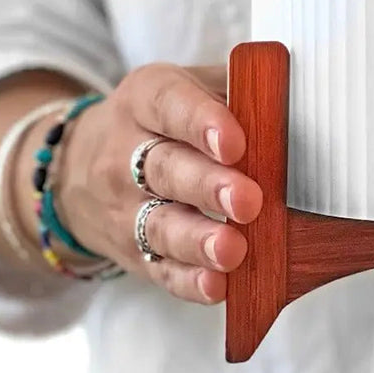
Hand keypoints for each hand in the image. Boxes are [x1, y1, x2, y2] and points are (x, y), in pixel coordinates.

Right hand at [40, 64, 261, 303]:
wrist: (79, 165)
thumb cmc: (163, 119)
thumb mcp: (187, 87)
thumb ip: (234, 90)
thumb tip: (294, 104)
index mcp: (145, 98)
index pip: (170, 105)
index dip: (202, 123)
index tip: (234, 142)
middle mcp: (126, 152)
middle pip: (166, 170)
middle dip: (208, 186)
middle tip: (248, 200)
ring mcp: (124, 207)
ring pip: (160, 224)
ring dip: (199, 241)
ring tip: (233, 250)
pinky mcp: (132, 252)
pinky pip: (160, 269)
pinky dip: (189, 280)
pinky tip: (218, 285)